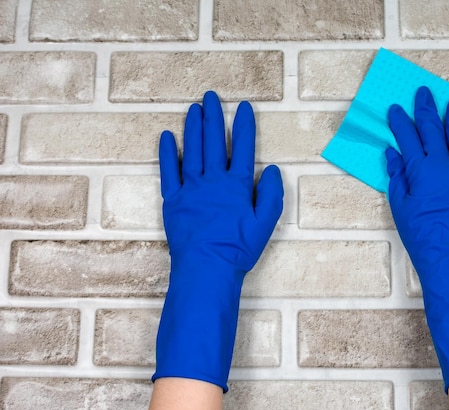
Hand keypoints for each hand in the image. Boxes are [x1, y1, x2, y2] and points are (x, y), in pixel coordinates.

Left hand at [153, 91, 283, 391]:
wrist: (207, 266)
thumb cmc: (239, 248)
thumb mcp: (265, 224)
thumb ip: (271, 195)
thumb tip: (273, 170)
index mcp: (237, 185)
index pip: (243, 148)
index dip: (244, 126)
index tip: (243, 106)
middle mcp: (214, 180)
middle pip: (214, 142)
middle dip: (213, 117)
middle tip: (210, 96)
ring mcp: (191, 188)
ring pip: (192, 150)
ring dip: (192, 127)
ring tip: (193, 108)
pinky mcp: (173, 199)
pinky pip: (169, 171)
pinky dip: (167, 153)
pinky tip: (166, 137)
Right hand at [385, 86, 448, 391]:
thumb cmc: (421, 235)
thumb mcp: (401, 207)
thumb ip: (397, 178)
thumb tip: (392, 154)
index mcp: (420, 170)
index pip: (408, 138)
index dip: (401, 122)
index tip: (395, 108)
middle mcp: (443, 165)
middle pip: (433, 131)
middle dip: (427, 110)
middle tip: (424, 92)